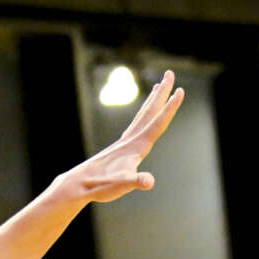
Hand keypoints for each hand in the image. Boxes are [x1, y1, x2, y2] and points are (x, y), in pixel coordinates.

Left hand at [66, 70, 183, 203]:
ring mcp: (124, 142)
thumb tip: (149, 182)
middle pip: (150, 111)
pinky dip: (142, 116)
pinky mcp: (119, 148)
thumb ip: (136, 181)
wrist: (78, 184)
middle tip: (170, 73)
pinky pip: (135, 125)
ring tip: (157, 86)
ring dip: (151, 100)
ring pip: (141, 116)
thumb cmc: (101, 185)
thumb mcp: (122, 185)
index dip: (170, 108)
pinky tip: (142, 118)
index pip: (157, 122)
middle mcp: (130, 140)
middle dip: (162, 92)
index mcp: (136, 146)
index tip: (181, 90)